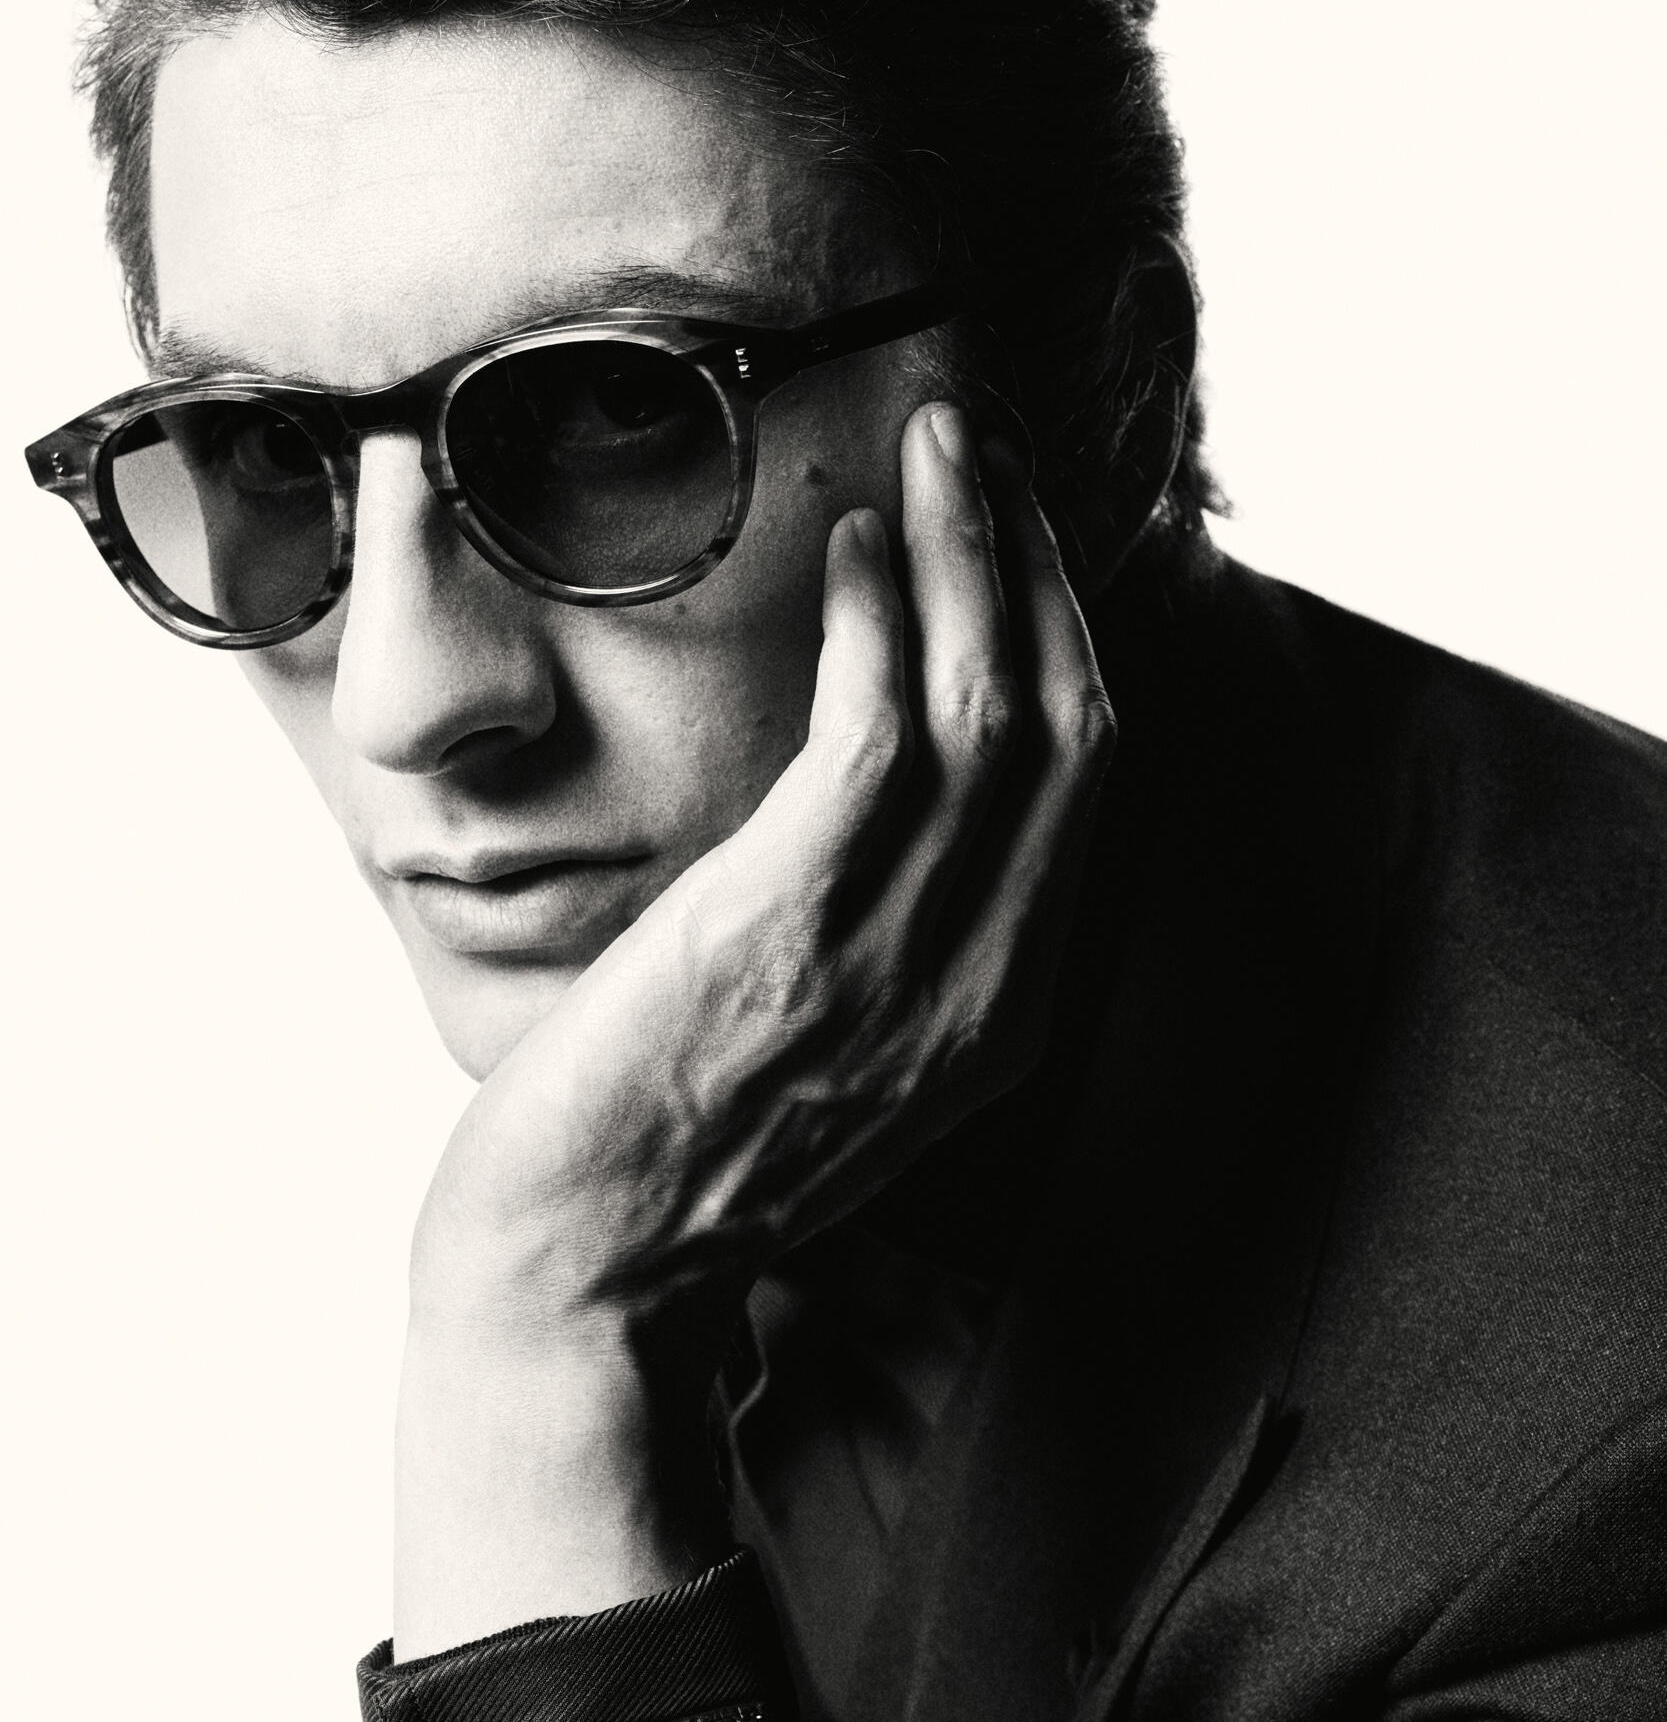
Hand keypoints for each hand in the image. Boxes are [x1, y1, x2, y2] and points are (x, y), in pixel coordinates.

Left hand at [394, 403, 1114, 1651]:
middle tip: (985, 444)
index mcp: (1006, 1015)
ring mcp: (900, 964)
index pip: (1090, 785)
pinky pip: (882, 739)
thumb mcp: (840, 1059)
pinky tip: (849, 541)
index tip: (1016, 532)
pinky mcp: (792, 933)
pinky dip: (882, 623)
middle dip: (1038, 564)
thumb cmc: (681, 1160)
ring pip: (996, 710)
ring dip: (974, 552)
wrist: (586, 1277)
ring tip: (939, 444)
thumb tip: (888, 797)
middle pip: (1071, 725)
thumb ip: (899, 944)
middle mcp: (986, 985)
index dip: (1065, 634)